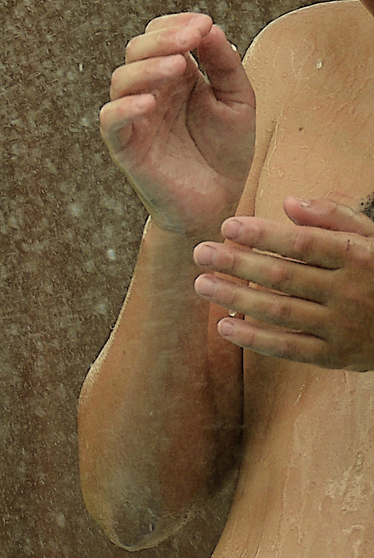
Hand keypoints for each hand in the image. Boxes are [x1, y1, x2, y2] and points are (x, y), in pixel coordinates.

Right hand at [99, 12, 256, 236]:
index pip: (160, 35)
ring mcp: (135, 117)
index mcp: (176, 76)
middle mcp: (150, 91)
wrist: (219, 200)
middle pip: (136, 50)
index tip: (204, 25)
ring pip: (121, 80)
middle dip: (162, 38)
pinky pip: (111, 120)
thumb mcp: (238, 98)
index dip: (176, 24)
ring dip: (147, 68)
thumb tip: (208, 27)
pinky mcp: (125, 146)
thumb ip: (224, 63)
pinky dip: (125, 108)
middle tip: (190, 38)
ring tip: (177, 66)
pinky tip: (149, 104)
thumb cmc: (227, 150)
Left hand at [193, 197, 373, 368]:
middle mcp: (350, 292)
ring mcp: (342, 326)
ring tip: (202, 284)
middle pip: (283, 276)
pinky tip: (224, 325)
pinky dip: (254, 338)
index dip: (264, 235)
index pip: (303, 243)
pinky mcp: (335, 356)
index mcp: (360, 257)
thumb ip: (335, 217)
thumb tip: (289, 202)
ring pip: (279, 311)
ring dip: (236, 297)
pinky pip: (288, 348)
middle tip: (200, 253)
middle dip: (238, 263)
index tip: (228, 227)